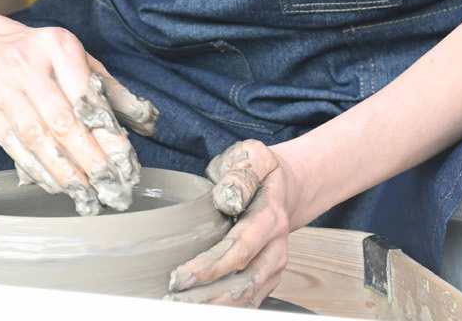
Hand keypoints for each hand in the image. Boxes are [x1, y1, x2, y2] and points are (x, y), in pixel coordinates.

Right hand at [0, 24, 160, 215]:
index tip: (125, 161)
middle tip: (109, 186)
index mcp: (57, 45)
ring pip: (37, 139)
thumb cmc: (45, 60)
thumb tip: (147, 123)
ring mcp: (1, 89)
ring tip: (87, 195)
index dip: (106, 132)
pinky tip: (58, 185)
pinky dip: (39, 171)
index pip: (86, 96)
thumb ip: (111, 92)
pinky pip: (16, 149)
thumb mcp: (81, 61)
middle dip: (89, 159)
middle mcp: (25, 64)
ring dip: (64, 173)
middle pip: (61, 121)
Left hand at [166, 140, 298, 307]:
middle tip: (173, 299)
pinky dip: (226, 308)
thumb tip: (226, 199)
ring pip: (246, 297)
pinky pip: (250, 300)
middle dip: (207, 295)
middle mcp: (276, 248)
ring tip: (181, 307)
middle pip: (242, 281)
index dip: (211, 266)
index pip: (240, 249)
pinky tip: (201, 307)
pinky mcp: (269, 276)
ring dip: (215, 306)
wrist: (288, 187)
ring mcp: (274, 265)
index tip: (182, 276)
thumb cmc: (262, 171)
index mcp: (270, 218)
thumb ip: (242, 172)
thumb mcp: (254, 156)